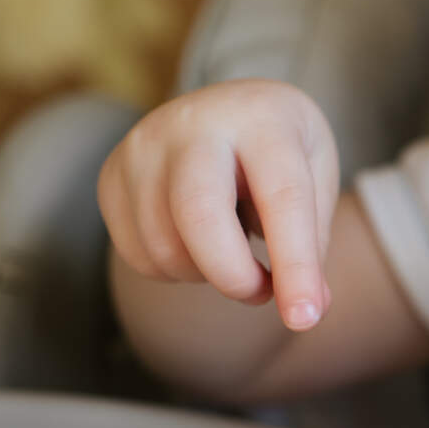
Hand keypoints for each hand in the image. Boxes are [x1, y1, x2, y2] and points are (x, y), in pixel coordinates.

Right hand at [97, 79, 338, 330]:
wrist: (230, 110)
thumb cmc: (282, 152)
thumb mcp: (316, 180)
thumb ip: (312, 243)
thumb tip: (306, 311)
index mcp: (262, 119)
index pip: (281, 199)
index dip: (295, 265)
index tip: (304, 317)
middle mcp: (194, 123)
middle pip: (198, 215)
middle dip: (233, 275)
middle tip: (262, 292)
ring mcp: (142, 147)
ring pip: (163, 245)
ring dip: (207, 276)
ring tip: (235, 255)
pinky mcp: (112, 176)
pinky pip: (137, 254)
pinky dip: (174, 271)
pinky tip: (197, 245)